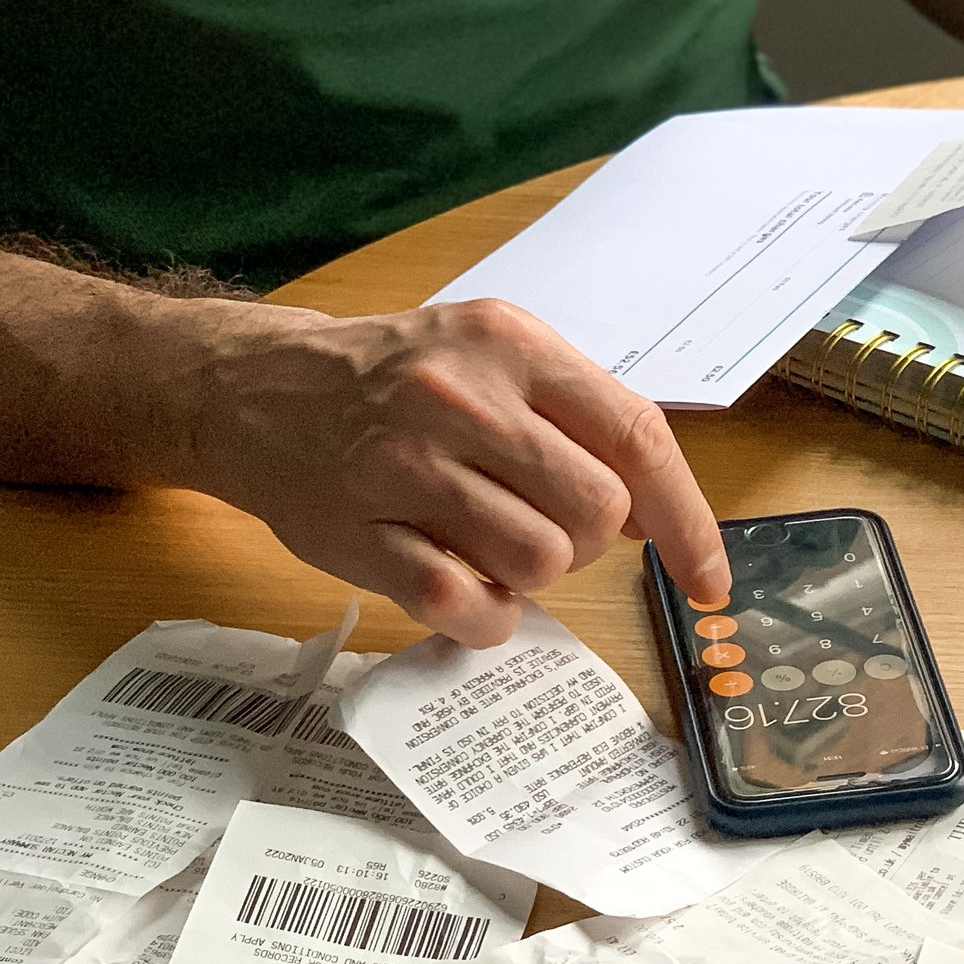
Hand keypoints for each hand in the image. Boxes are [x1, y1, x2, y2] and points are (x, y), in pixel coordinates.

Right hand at [187, 298, 730, 646]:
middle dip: (589, 543)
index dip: (687, 520)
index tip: (708, 578)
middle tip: (542, 527)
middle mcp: (462, 398)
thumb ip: (578, 420)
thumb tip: (653, 515)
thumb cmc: (396, 381)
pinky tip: (463, 590)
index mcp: (512, 346)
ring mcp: (404, 466)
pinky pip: (462, 603)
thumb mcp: (492, 359)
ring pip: (539, 560)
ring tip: (487, 545)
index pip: (638, 438)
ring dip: (532, 576)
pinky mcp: (357, 530)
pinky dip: (484, 617)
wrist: (255, 388)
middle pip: (596, 511)